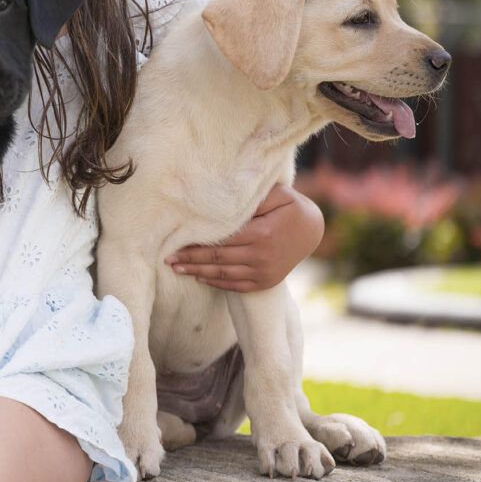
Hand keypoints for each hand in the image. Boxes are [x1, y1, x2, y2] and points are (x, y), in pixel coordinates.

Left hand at [166, 184, 323, 291]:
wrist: (312, 231)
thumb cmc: (289, 207)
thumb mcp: (277, 195)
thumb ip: (254, 198)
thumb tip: (226, 201)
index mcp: (263, 233)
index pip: (221, 240)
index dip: (197, 242)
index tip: (175, 241)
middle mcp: (262, 255)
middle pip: (218, 259)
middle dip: (190, 259)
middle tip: (167, 259)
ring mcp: (264, 272)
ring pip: (224, 274)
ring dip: (198, 273)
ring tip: (177, 269)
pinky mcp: (266, 282)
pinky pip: (237, 286)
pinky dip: (217, 282)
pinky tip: (200, 277)